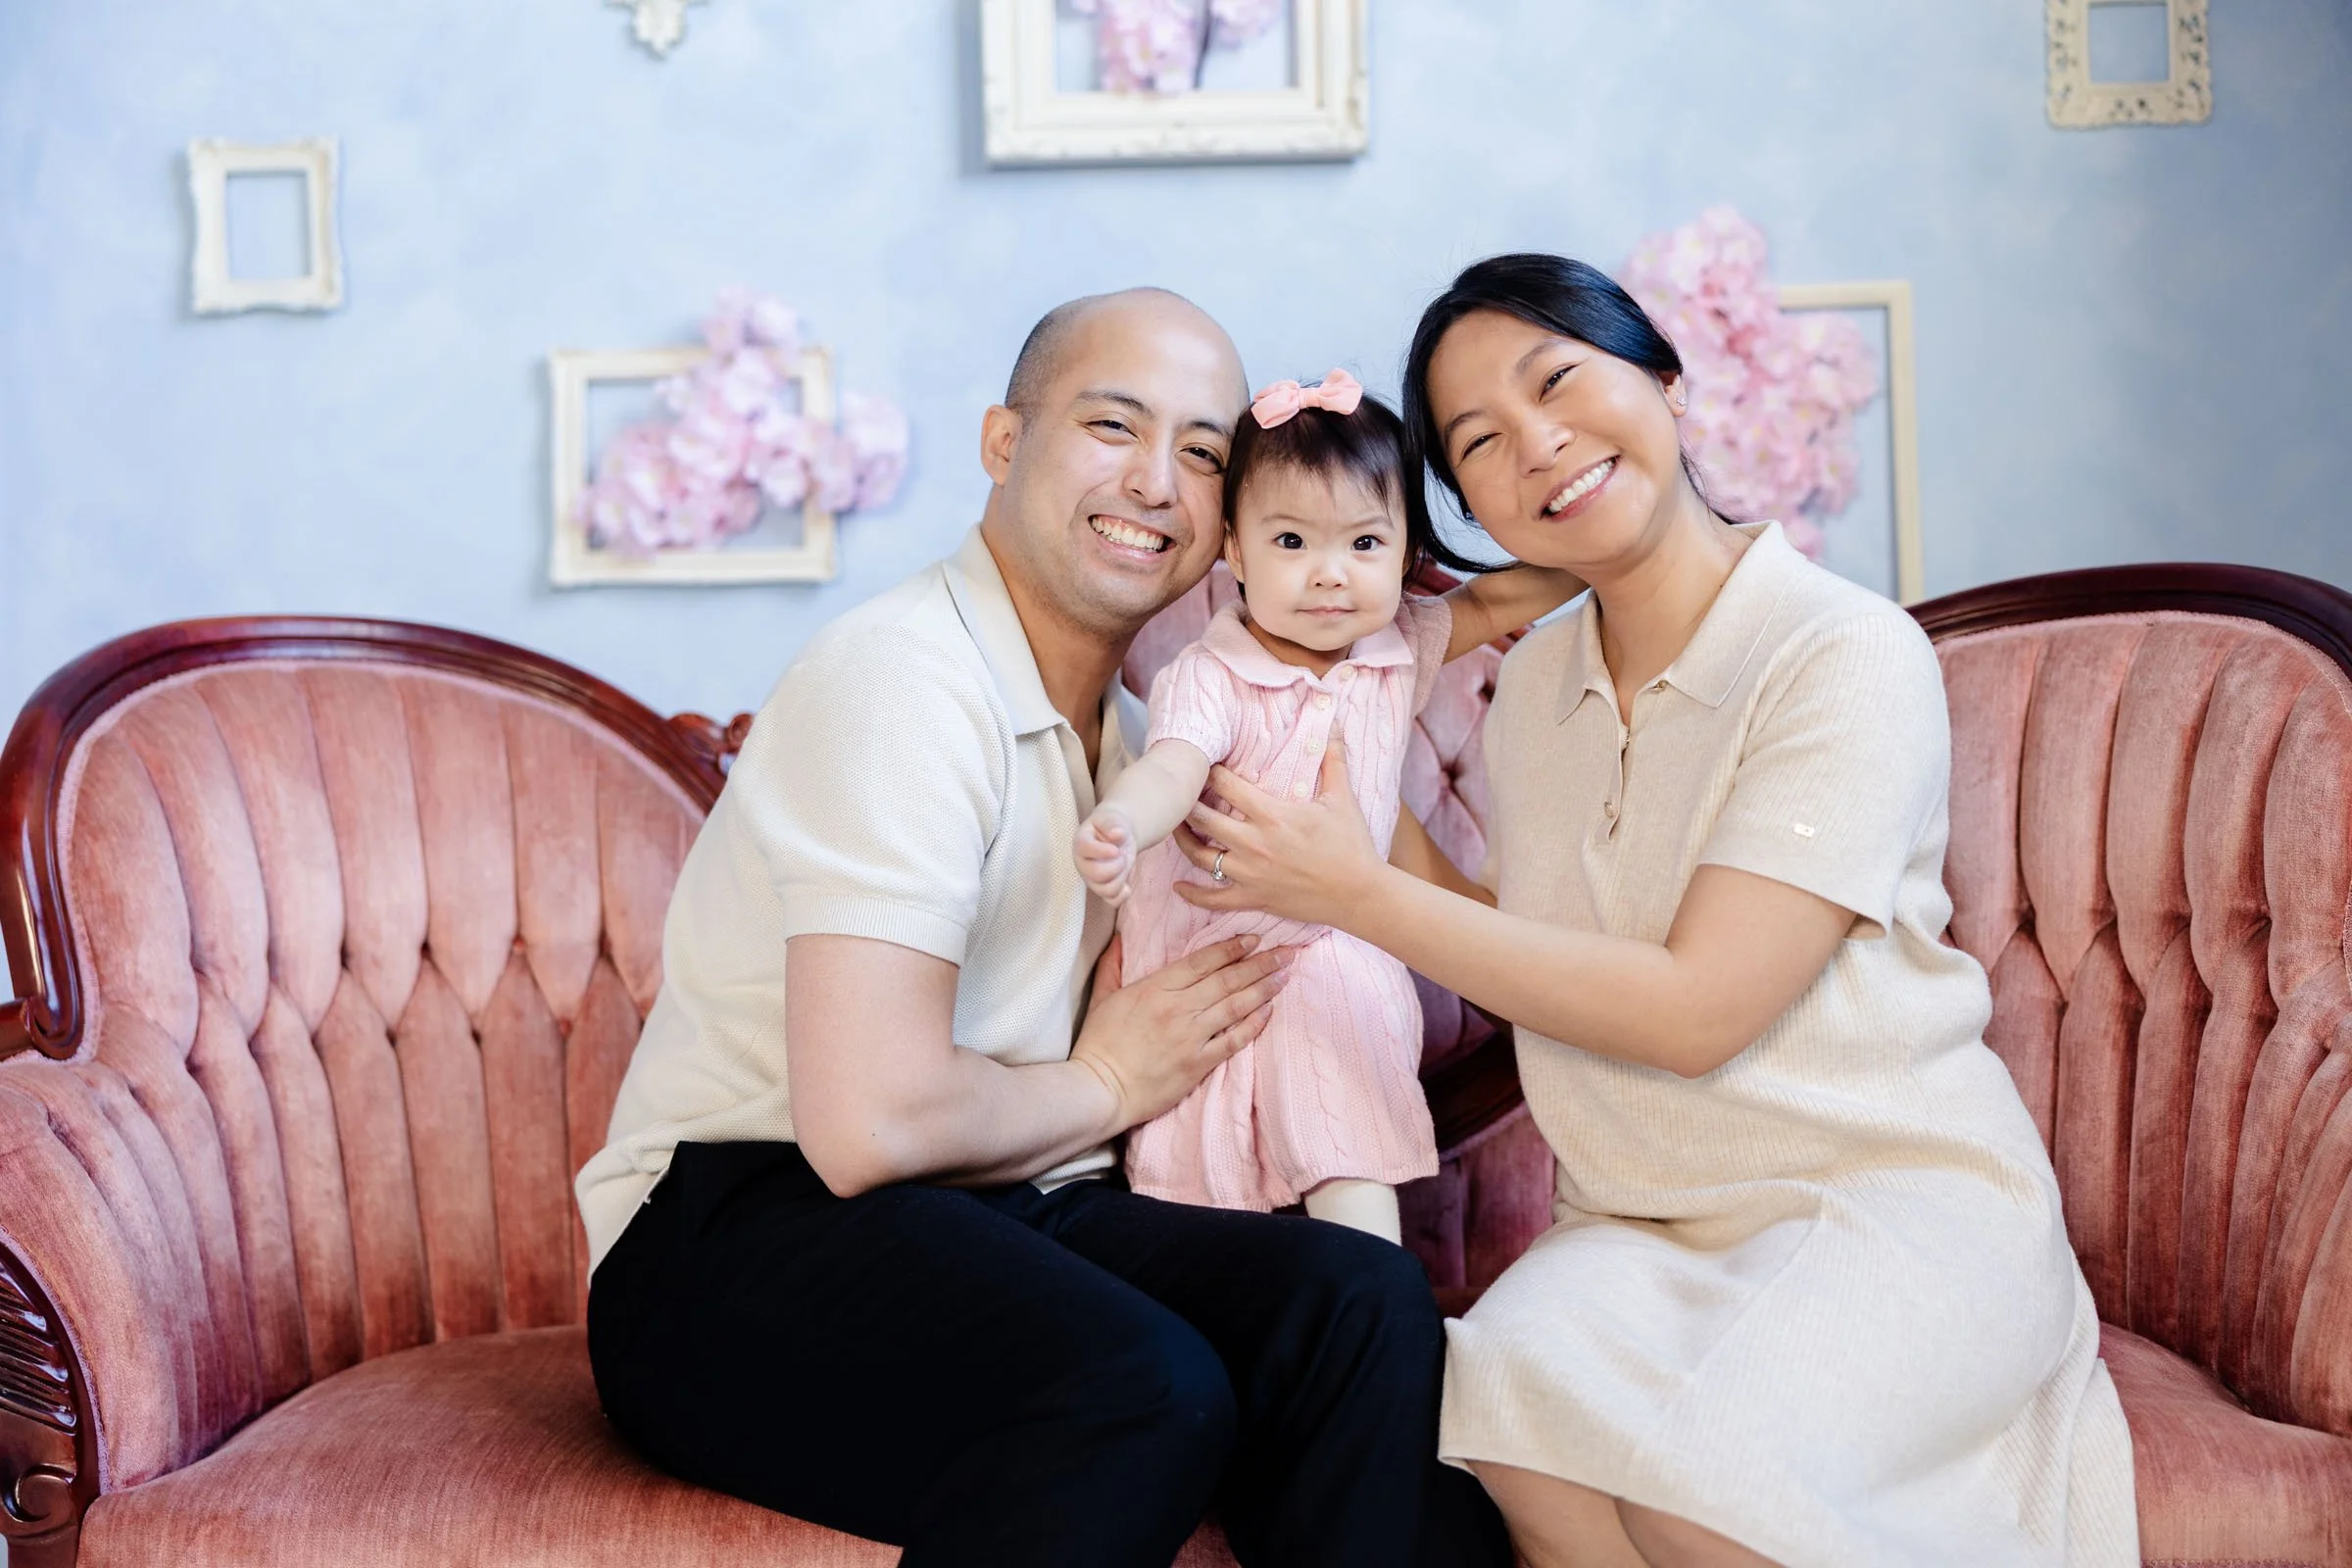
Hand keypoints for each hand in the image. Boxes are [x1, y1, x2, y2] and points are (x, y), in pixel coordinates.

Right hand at [1071, 932, 1291, 1129]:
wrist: (1100, 1090)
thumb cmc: (1099, 1045)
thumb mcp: (1102, 998)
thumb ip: (1113, 965)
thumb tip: (1118, 939)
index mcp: (1156, 988)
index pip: (1202, 961)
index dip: (1231, 947)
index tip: (1253, 938)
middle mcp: (1178, 1008)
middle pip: (1227, 979)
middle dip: (1260, 963)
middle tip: (1285, 952)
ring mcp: (1191, 1036)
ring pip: (1236, 1005)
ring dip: (1264, 989)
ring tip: (1285, 975)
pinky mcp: (1198, 1063)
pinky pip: (1234, 1040)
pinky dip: (1254, 1025)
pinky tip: (1269, 1012)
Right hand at [1074, 803, 1138, 906]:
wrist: (1116, 835)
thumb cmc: (1110, 826)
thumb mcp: (1111, 819)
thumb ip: (1112, 824)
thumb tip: (1117, 834)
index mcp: (1081, 843)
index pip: (1084, 849)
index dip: (1101, 851)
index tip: (1116, 849)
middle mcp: (1083, 864)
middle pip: (1096, 874)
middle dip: (1116, 866)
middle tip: (1122, 855)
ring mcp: (1092, 879)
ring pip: (1106, 890)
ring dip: (1121, 878)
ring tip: (1123, 865)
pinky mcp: (1103, 889)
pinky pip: (1112, 901)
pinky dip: (1123, 895)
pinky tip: (1127, 884)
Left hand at [1174, 736, 1385, 928]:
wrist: (1360, 894)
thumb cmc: (1352, 845)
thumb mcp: (1342, 798)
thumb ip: (1332, 759)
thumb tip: (1333, 724)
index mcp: (1272, 815)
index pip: (1226, 786)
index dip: (1211, 772)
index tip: (1205, 765)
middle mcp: (1254, 844)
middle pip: (1203, 819)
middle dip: (1188, 803)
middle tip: (1181, 794)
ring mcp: (1250, 874)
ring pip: (1200, 857)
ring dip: (1183, 840)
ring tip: (1175, 827)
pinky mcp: (1253, 899)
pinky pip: (1213, 899)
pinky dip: (1192, 894)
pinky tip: (1178, 886)